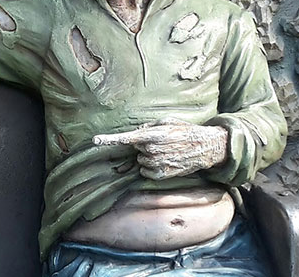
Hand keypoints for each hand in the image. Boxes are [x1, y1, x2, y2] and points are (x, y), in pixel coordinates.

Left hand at [94, 118, 227, 180]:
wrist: (203, 148)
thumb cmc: (185, 132)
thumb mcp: (167, 122)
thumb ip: (148, 126)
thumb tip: (137, 132)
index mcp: (152, 135)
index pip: (126, 138)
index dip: (109, 139)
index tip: (95, 140)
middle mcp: (151, 150)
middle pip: (136, 149)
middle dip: (144, 146)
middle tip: (162, 143)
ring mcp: (155, 164)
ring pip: (140, 161)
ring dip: (149, 157)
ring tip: (167, 152)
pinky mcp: (159, 175)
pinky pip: (145, 172)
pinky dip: (152, 168)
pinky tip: (166, 162)